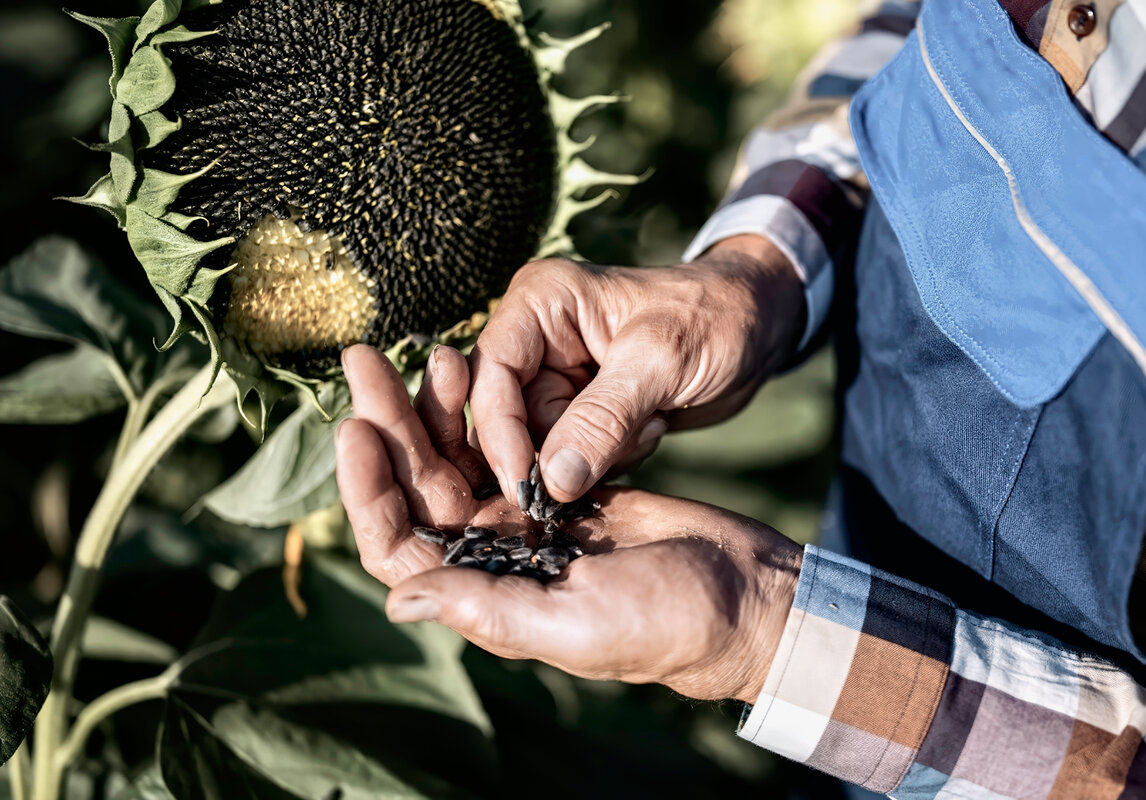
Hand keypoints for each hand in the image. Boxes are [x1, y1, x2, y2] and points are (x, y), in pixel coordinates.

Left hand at [336, 344, 802, 702]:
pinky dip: (485, 409)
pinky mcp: (559, 488)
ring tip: (427, 351)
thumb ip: (489, 608)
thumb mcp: (576, 621)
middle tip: (364, 361)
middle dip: (389, 424)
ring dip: (433, 409)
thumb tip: (396, 600)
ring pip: (458, 458)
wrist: (741, 593)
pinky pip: (504, 442)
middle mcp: (492, 557)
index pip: (397, 544)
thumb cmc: (667, 622)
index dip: (367, 489)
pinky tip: (474, 366)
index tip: (357, 428)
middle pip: (418, 487)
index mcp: (484, 594)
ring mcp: (524, 521)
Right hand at [470, 234, 804, 503]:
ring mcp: (558, 378)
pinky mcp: (582, 412)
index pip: (490, 377)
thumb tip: (551, 482)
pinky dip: (612, 459)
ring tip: (648, 423)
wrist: (760, 326)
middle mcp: (536, 340)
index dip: (499, 436)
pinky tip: (651, 428)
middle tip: (623, 444)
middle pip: (509, 420)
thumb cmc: (716, 319)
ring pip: (543, 448)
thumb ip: (603, 419)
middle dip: (561, 450)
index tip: (528, 489)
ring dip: (596, 456)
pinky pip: (573, 459)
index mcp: (539, 303)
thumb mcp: (662, 361)